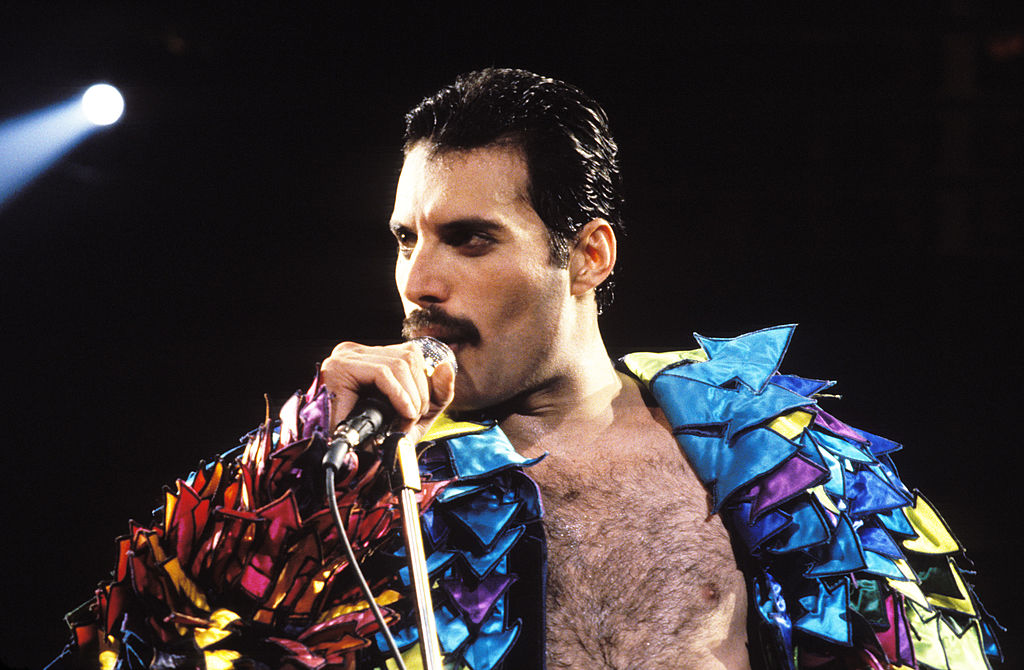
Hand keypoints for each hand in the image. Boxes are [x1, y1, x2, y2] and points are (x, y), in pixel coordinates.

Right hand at [320, 341, 455, 444]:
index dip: (425, 381)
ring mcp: (346, 357)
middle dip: (420, 391)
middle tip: (413, 418)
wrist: (352, 464)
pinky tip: (403, 412)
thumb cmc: (378, 438)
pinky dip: (400, 394)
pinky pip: (382, 373)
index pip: (410, 353)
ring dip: (411, 395)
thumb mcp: (416, 414)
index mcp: (372, 358)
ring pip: (398, 363)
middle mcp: (357, 352)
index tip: (422, 410)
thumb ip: (438, 393)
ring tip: (406, 417)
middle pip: (407, 356)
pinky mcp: (341, 368)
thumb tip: (447, 366)